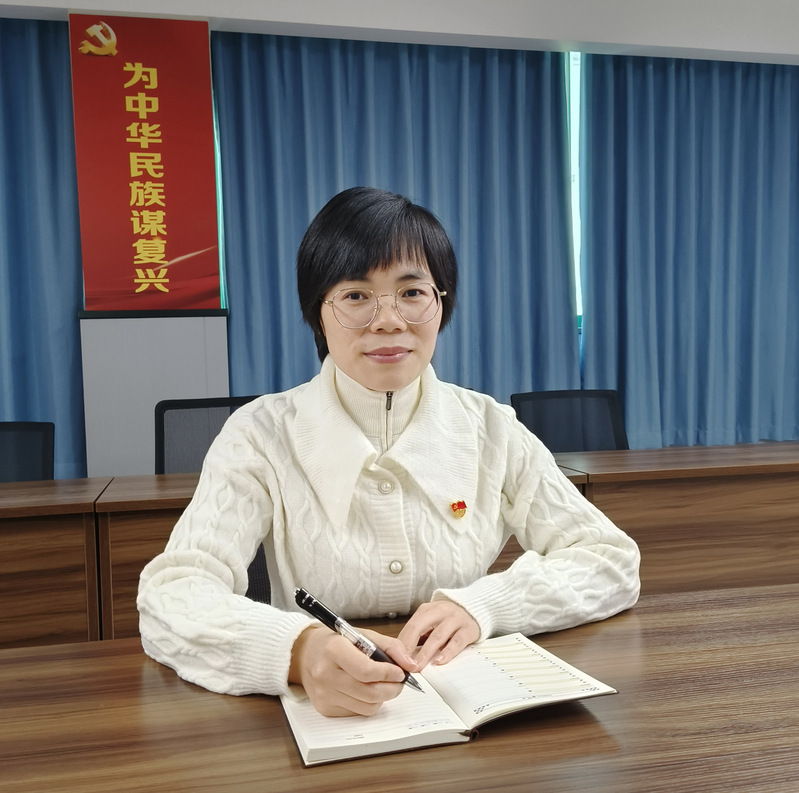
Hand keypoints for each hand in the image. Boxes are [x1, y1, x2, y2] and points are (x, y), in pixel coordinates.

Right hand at [288, 625, 415, 716]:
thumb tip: (410, 664)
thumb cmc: (336, 642)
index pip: (366, 670)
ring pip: (367, 706)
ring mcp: (324, 694)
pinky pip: (357, 712)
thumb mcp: (362, 634)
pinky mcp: (324, 708)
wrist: (305, 654)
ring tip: (382, 684)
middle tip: (399, 681)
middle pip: (369, 692)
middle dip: (392, 688)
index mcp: (333, 650)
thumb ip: (389, 646)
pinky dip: (368, 703)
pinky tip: (365, 690)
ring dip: (382, 697)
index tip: (400, 672)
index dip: (388, 674)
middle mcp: (325, 674)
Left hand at [397, 600, 479, 669]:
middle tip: (404, 664)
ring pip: (437, 635)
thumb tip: (401, 655)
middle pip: (420, 627)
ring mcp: (455, 619)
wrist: (474, 609)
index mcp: (427, 610)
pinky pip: (457, 641)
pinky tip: (440, 661)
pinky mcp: (468, 629)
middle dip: (410, 647)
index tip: (396, 658)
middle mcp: (440, 611)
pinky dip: (447, 652)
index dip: (402, 643)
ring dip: (426, 652)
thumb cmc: (447, 619)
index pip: (411, 626)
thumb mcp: (431, 621)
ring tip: (418, 666)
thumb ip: (418, 635)